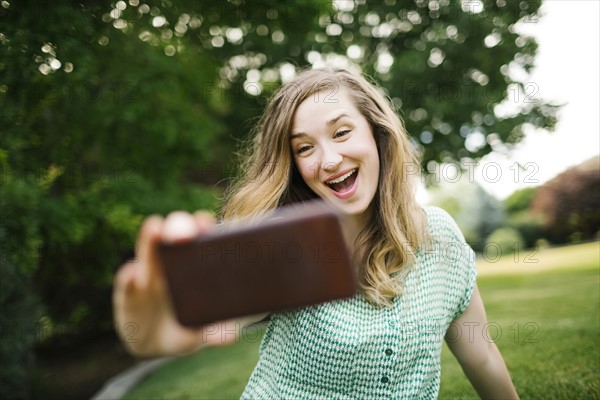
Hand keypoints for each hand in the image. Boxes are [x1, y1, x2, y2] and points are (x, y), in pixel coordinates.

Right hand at [112, 211, 238, 356]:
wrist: (153, 344)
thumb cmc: (184, 326)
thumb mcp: (200, 331)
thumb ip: (213, 331)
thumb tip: (231, 336)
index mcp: (192, 265)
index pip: (198, 238)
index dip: (202, 227)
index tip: (206, 224)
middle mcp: (169, 262)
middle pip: (172, 235)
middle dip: (178, 225)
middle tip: (185, 229)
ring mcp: (146, 274)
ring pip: (147, 250)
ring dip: (150, 238)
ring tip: (154, 229)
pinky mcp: (128, 292)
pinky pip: (127, 282)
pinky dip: (129, 277)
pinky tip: (132, 273)